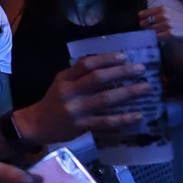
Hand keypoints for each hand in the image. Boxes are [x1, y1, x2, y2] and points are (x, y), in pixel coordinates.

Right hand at [15, 51, 151, 145]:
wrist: (36, 125)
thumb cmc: (53, 102)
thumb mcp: (61, 83)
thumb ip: (79, 75)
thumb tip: (109, 65)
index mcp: (64, 79)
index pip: (86, 64)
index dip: (106, 59)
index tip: (124, 56)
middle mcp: (69, 92)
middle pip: (98, 79)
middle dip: (122, 72)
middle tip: (141, 69)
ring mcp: (76, 110)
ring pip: (105, 100)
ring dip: (128, 93)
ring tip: (146, 89)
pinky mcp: (81, 126)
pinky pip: (106, 122)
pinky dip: (123, 119)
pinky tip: (137, 116)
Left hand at [138, 5, 182, 55]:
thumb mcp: (173, 14)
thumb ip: (159, 16)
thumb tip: (143, 22)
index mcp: (163, 8)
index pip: (141, 14)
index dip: (142, 22)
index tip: (146, 27)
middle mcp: (164, 15)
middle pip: (143, 24)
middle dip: (145, 31)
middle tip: (151, 36)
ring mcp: (167, 24)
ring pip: (148, 32)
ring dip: (150, 37)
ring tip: (158, 39)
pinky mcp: (171, 34)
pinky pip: (156, 39)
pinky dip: (156, 42)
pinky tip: (162, 43)